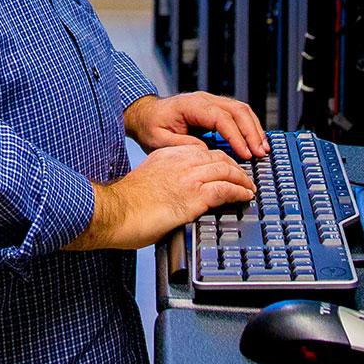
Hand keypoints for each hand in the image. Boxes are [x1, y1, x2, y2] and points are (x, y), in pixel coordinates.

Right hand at [64, 145, 257, 251]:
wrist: (114, 212)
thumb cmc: (125, 205)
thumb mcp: (147, 181)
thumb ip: (164, 180)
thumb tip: (174, 195)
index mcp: (167, 155)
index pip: (201, 151)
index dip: (218, 160)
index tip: (225, 169)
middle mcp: (179, 161)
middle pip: (217, 157)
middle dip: (234, 167)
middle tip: (243, 177)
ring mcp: (188, 177)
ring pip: (226, 170)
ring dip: (242, 179)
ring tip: (249, 187)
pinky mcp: (193, 195)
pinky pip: (225, 189)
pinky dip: (239, 191)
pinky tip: (245, 196)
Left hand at [122, 91, 268, 158]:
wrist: (145, 114)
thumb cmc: (151, 127)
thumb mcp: (159, 141)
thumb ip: (182, 146)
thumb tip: (206, 152)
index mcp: (191, 105)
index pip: (220, 118)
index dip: (235, 136)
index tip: (245, 154)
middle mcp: (204, 99)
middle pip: (236, 110)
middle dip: (251, 132)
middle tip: (260, 154)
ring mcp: (211, 102)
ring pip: (241, 110)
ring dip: (254, 129)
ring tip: (263, 149)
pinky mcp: (215, 108)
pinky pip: (237, 114)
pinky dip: (249, 127)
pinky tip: (255, 142)